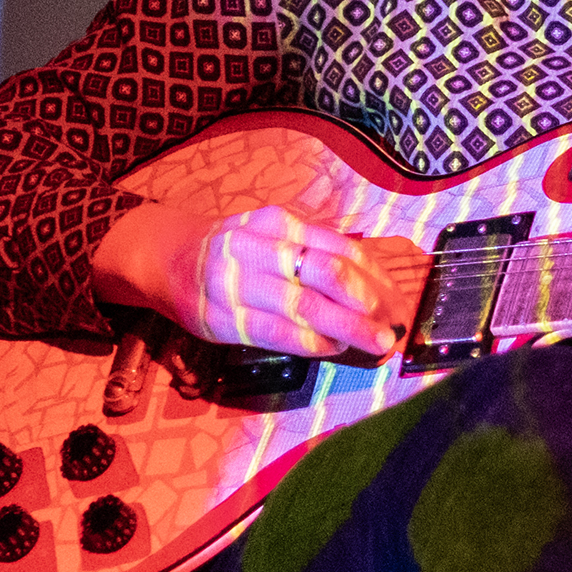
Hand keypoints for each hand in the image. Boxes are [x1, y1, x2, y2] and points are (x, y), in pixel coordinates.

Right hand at [90, 200, 427, 362]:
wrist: (171, 260)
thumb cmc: (241, 250)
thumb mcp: (276, 235)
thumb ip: (318, 251)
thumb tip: (377, 282)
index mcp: (279, 223)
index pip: (339, 249)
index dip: (376, 277)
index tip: (399, 300)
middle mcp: (258, 248)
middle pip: (324, 273)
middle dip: (365, 301)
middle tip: (392, 323)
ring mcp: (237, 284)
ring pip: (303, 306)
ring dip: (346, 327)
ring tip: (375, 342)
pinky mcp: (223, 319)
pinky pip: (276, 333)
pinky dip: (310, 342)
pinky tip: (333, 347)